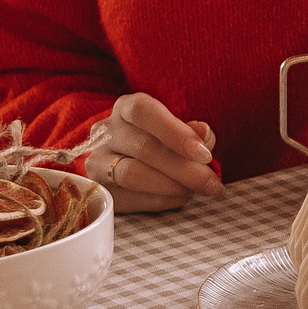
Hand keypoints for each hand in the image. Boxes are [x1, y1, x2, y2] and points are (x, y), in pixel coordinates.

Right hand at [87, 91, 223, 212]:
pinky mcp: (97, 189)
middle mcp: (106, 131)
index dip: (175, 132)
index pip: (144, 112)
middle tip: (211, 183)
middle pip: (144, 148)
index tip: (204, 154)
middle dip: (184, 169)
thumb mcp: (177, 129)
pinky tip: (179, 198)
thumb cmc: (159, 140)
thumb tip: (204, 134)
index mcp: (127, 107)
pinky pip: (128, 198)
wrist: (124, 160)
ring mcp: (97, 161)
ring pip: (132, 174)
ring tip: (194, 191)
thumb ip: (194, 132)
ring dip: (171, 186)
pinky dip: (159, 200)